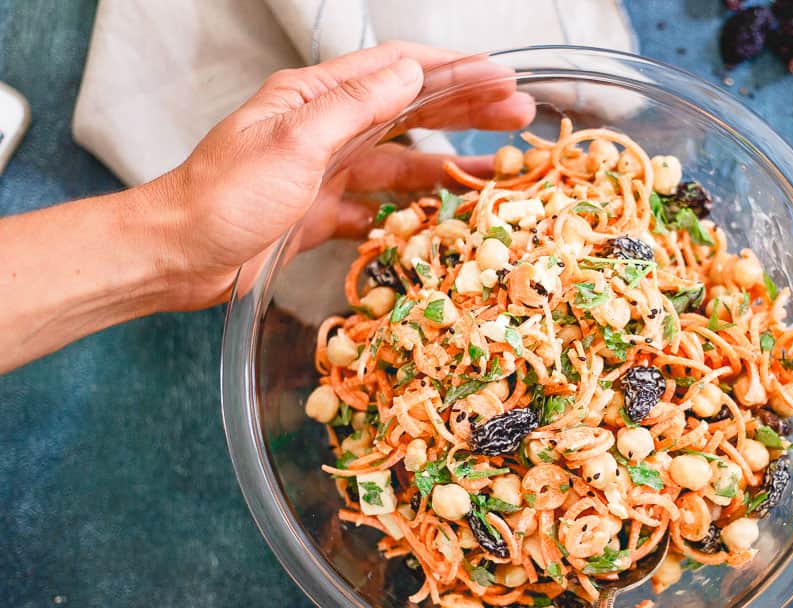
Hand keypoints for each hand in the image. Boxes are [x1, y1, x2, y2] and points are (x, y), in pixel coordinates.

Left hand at [0, 42, 532, 371]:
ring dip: (449, 164)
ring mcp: (326, 172)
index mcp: (315, 98)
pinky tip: (442, 217)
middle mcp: (325, 129)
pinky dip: (412, 211)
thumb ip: (354, 107)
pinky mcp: (322, 213)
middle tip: (520, 114)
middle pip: (409, 111)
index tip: (500, 75)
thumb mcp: (294, 143)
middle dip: (466, 110)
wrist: (177, 257)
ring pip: (402, 162)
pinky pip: (380, 207)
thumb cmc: (224, 197)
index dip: (453, 70)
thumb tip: (409, 72)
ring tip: (500, 169)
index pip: (397, 70)